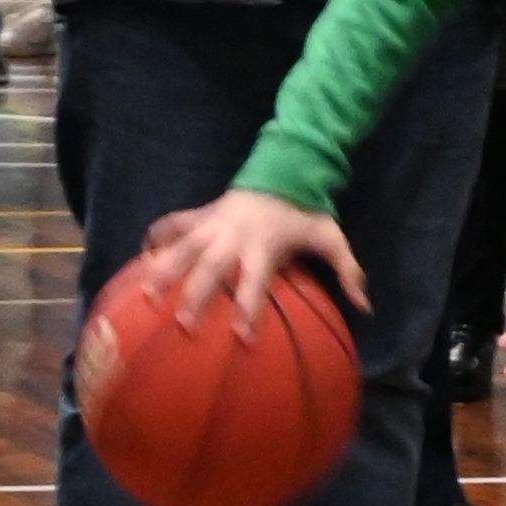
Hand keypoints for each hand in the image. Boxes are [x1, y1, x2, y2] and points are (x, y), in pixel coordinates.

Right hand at [143, 187, 361, 332]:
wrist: (284, 168)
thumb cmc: (304, 212)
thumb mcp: (331, 237)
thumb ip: (348, 271)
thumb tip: (365, 307)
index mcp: (263, 247)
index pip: (254, 284)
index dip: (249, 310)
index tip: (242, 338)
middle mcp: (233, 237)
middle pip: (211, 270)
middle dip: (197, 297)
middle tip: (184, 326)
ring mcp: (213, 224)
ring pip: (182, 248)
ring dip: (164, 270)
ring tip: (146, 296)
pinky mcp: (201, 213)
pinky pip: (172, 224)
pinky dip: (156, 238)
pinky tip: (140, 257)